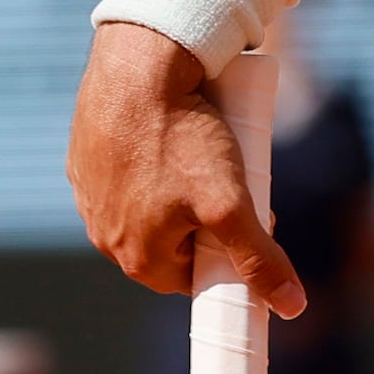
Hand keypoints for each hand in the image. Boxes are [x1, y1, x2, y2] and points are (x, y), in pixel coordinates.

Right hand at [67, 23, 302, 315]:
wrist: (136, 66)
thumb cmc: (182, 137)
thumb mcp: (230, 203)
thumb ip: (259, 258)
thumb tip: (291, 306)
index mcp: (137, 258)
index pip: (194, 277)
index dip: (227, 252)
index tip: (249, 220)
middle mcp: (103, 236)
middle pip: (169, 244)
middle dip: (200, 223)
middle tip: (231, 184)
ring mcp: (88, 197)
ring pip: (143, 209)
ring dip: (172, 193)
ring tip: (199, 154)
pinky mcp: (82, 160)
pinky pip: (121, 176)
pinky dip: (144, 164)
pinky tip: (166, 138)